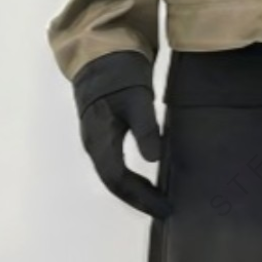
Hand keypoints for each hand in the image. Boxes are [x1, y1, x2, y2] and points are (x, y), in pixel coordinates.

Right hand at [80, 85, 171, 218]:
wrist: (102, 53)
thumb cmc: (118, 75)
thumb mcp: (137, 99)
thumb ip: (145, 128)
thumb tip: (154, 159)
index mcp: (99, 141)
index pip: (118, 181)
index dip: (141, 197)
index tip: (164, 208)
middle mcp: (95, 146)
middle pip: (116, 182)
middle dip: (139, 198)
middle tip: (166, 208)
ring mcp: (98, 140)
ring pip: (115, 175)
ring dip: (136, 188)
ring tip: (160, 197)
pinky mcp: (104, 132)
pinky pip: (117, 164)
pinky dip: (133, 175)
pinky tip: (149, 174)